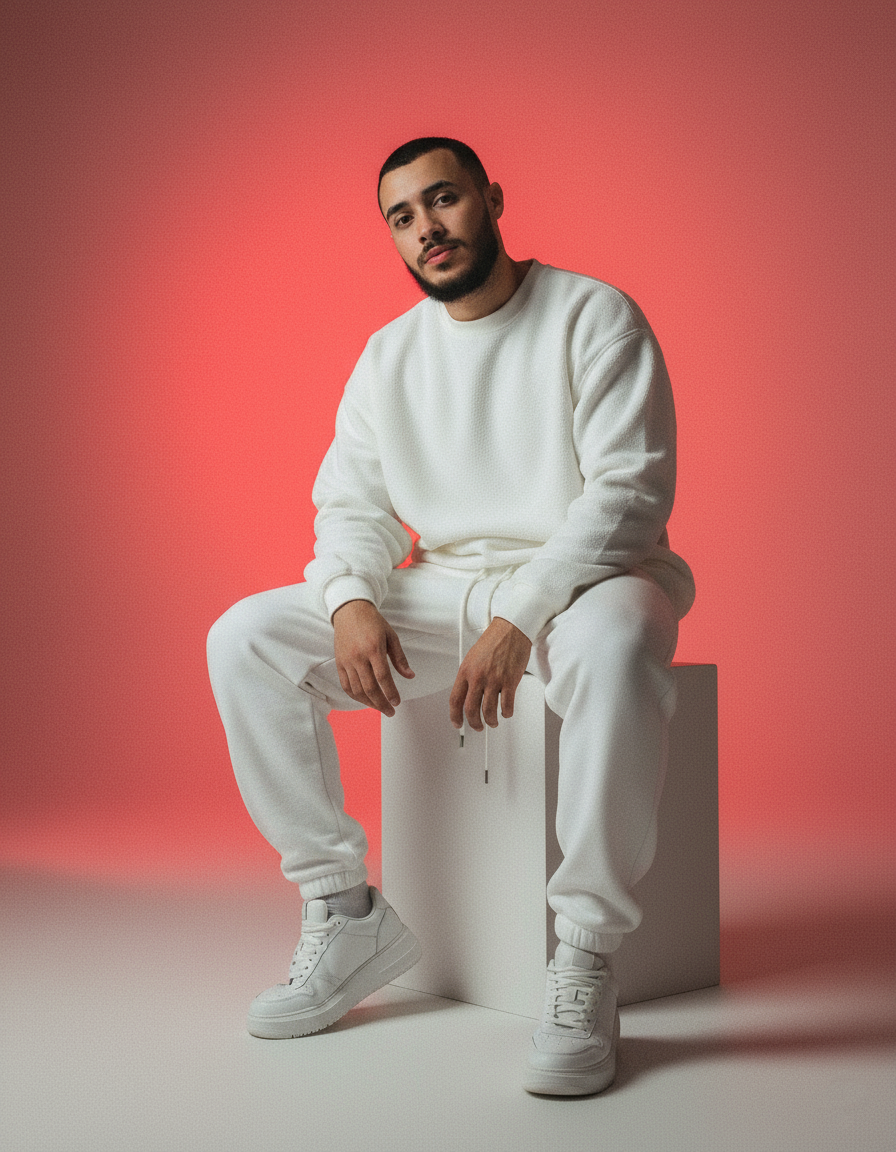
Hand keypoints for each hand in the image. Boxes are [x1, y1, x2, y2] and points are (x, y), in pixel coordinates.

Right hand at [332, 600, 413, 716]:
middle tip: (390, 711)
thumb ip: (400, 658)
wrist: (350, 610)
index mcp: (374, 649)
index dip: (390, 693)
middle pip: (370, 687)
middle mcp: (358, 656)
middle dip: (381, 703)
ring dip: (369, 703)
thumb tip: (410, 676)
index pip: (383, 677)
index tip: (397, 702)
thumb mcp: (391, 636)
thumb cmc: (373, 622)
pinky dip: (355, 696)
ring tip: (379, 707)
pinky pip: (345, 685)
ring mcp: (347, 661)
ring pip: (357, 689)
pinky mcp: (339, 663)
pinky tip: (364, 700)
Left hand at [449, 616, 531, 732]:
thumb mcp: (472, 657)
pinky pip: (506, 706)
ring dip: (491, 721)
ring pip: (488, 711)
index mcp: (465, 671)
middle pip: (470, 709)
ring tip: (493, 722)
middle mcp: (478, 676)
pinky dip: (506, 713)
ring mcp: (494, 680)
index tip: (457, 723)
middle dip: (473, 723)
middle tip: (477, 727)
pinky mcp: (510, 681)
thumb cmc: (493, 640)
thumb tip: (468, 694)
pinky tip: (506, 712)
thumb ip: (469, 676)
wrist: (511, 629)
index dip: (454, 716)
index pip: (454, 700)